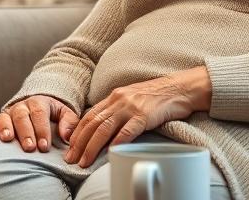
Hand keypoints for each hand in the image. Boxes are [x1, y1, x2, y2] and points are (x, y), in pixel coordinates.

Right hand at [0, 95, 78, 152]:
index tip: (44, 147)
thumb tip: (66, 136)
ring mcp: (9, 113)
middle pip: (22, 116)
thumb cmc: (54, 116)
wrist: (39, 108)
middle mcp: (22, 106)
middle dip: (26, 132)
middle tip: (30, 148)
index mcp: (39, 103)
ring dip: (5, 127)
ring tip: (8, 139)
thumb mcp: (65, 114)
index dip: (42, 130)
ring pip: (4, 117)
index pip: (40, 114)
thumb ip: (69, 123)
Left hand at [64, 69, 209, 167]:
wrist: (179, 88)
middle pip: (92, 123)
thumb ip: (117, 110)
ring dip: (91, 146)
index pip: (89, 115)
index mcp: (114, 97)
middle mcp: (118, 100)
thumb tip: (103, 127)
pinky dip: (117, 142)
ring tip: (84, 160)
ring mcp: (131, 107)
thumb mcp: (131, 98)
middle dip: (79, 143)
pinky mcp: (144, 115)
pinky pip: (127, 130)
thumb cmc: (157, 97)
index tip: (69, 146)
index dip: (77, 132)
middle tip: (71, 158)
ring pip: (104, 128)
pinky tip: (110, 152)